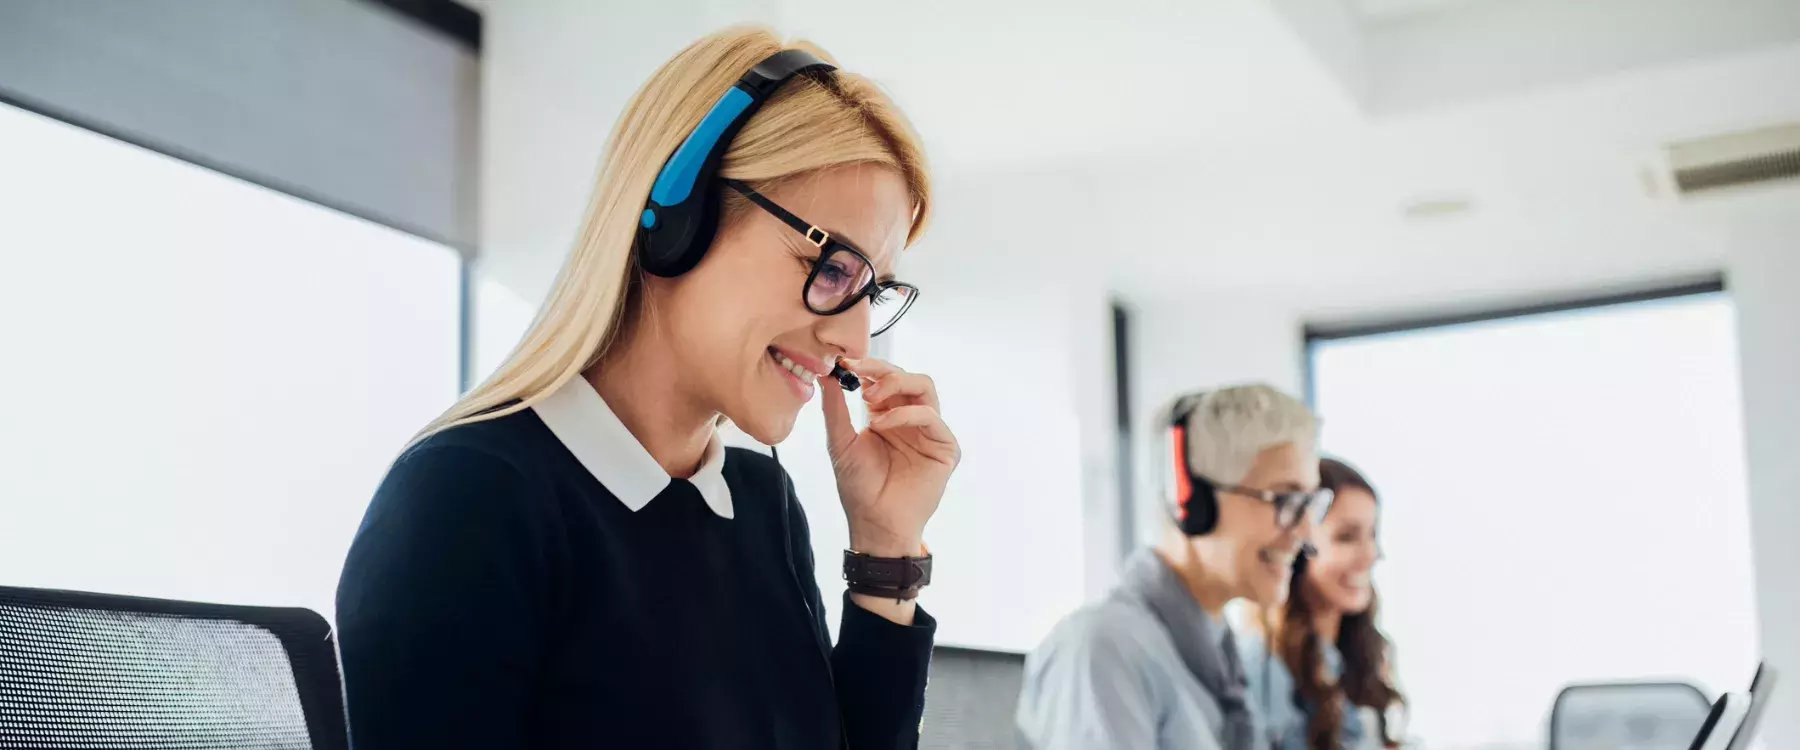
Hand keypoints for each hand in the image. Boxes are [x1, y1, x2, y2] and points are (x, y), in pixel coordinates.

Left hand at [820, 357, 958, 557]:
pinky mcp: (944, 447)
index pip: (884, 378)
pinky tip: (881, 424)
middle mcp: (910, 418)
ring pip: (925, 387)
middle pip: (907, 376)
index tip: (844, 361)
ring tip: (870, 398)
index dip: (867, 366)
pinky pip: (931, 417)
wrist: (874, 523)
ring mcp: (930, 431)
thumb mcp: (840, 442)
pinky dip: (906, 414)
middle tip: (857, 374)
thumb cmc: (859, 487)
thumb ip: (835, 408)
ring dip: (896, 384)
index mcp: (887, 414)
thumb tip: (825, 374)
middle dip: (882, 370)